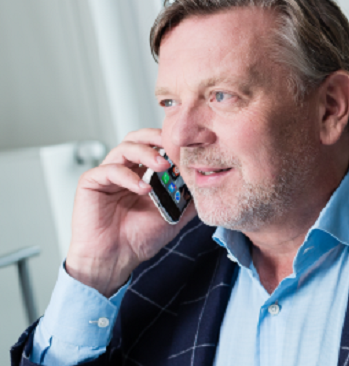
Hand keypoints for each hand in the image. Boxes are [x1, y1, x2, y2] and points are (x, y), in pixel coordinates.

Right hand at [66, 128, 196, 296]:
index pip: (155, 146)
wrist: (114, 260)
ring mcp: (107, 175)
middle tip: (174, 146)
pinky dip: (128, 176)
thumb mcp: (174, 215)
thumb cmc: (138, 238)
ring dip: (146, 153)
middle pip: (138, 138)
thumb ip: (188, 198)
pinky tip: (142, 188)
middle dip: (157, 138)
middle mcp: (125, 170)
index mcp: (143, 174)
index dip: (171, 143)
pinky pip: (109, 170)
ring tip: (162, 165)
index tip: (190, 145)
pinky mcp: (90, 182)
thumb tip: (208, 185)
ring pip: (124, 148)